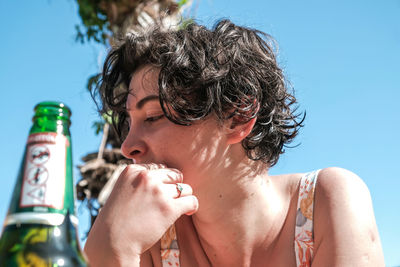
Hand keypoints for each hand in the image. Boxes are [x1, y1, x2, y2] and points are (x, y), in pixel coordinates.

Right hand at [84, 164, 198, 266]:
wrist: (112, 243)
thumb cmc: (117, 220)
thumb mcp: (122, 190)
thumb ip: (139, 181)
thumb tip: (163, 177)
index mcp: (133, 170)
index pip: (160, 168)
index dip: (162, 182)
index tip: (156, 194)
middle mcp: (146, 177)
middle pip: (175, 175)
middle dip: (175, 186)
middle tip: (169, 200)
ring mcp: (158, 192)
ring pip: (185, 188)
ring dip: (183, 198)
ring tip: (176, 207)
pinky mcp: (169, 208)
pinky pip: (191, 200)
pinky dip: (192, 206)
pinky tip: (187, 212)